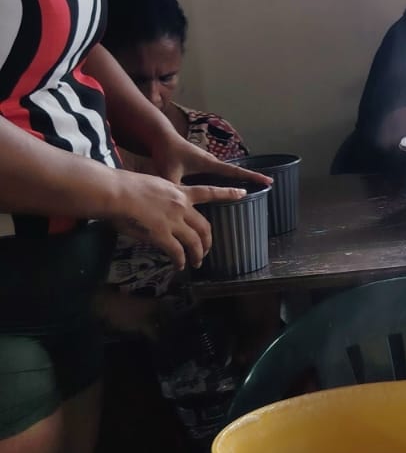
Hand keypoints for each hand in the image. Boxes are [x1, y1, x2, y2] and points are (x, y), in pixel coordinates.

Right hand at [110, 172, 244, 269]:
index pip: (209, 192)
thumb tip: (160, 208)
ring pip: (194, 242)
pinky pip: (177, 252)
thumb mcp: (151, 185)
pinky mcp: (162, 235)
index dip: (228, 193)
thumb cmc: (125, 186)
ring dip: (198, 255)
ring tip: (197, 263)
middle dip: (208, 241)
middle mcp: (181, 206)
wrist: (115, 192)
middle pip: (204, 226)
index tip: (243, 193)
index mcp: (179, 192)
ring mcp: (173, 221)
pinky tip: (180, 266)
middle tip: (207, 250)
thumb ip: (161, 197)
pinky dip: (180, 261)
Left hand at [147, 134, 271, 190]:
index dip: (252, 177)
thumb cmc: (167, 153)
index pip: (235, 172)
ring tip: (253, 187)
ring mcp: (208, 161)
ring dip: (241, 178)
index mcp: (209, 164)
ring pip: (228, 172)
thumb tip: (178, 205)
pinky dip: (228, 178)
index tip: (268, 181)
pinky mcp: (202, 163)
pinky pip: (220, 173)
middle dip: (252, 178)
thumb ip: (174, 188)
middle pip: (236, 172)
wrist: (161, 137)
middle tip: (268, 185)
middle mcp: (212, 161)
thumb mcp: (170, 172)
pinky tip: (228, 188)